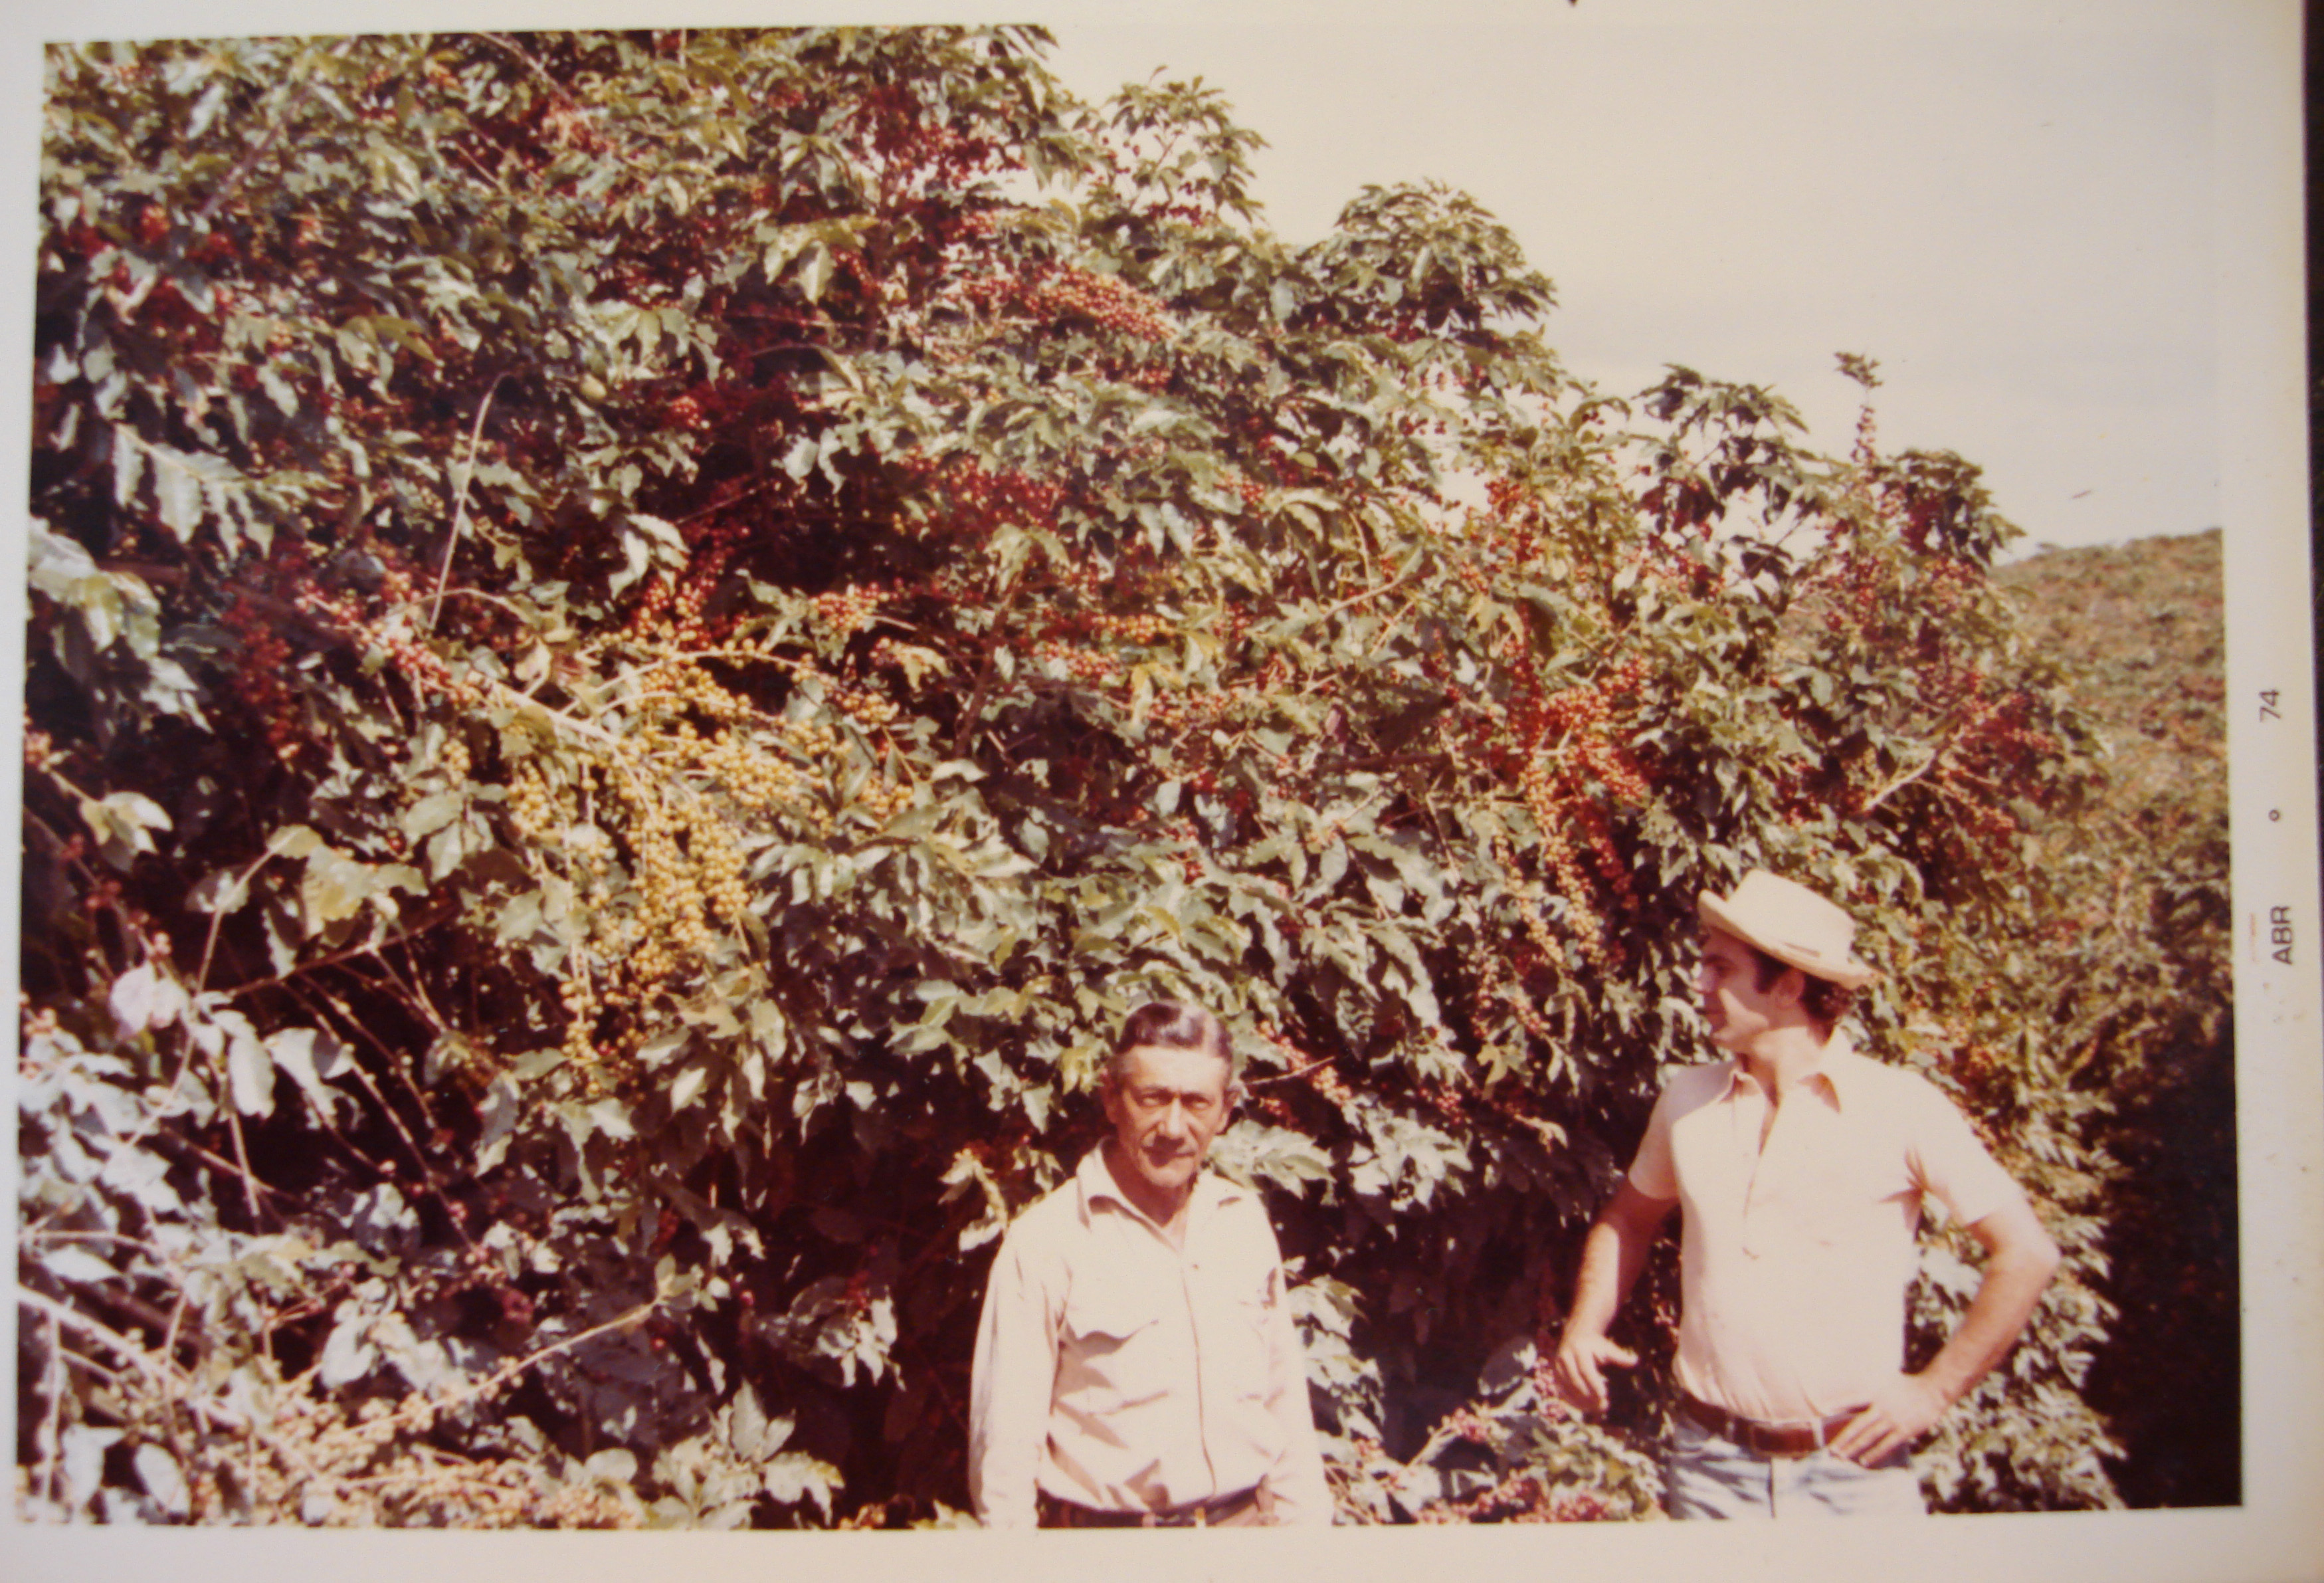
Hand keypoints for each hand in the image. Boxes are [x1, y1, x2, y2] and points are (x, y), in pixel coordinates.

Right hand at [1550, 1330, 1636, 1415]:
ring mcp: (1557, 1367)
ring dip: (1582, 1401)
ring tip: (1597, 1409)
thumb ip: (1619, 1356)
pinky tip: (1585, 1408)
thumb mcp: (1607, 1347)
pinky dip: (1572, 1401)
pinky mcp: (1555, 1375)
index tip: (1604, 1395)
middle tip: (1604, 1406)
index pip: (1585, 1369)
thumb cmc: (1595, 1344)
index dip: (1594, 1383)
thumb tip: (1634, 1361)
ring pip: (1568, 1388)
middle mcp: (1565, 1358)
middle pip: (1576, 1381)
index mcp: (1578, 1349)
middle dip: (1589, 1396)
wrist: (1575, 1335)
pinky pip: (1562, 1391)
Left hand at [1826, 1373, 1948, 1466]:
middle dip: (1843, 1438)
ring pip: (1869, 1437)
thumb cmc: (1907, 1385)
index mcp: (1876, 1392)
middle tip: (1831, 1450)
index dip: (1839, 1403)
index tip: (1824, 1408)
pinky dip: (1874, 1454)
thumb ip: (1870, 1388)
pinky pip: (1886, 1445)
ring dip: (1854, 1448)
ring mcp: (1892, 1420)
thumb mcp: (1886, 1380)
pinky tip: (1864, 1460)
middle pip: (1858, 1425)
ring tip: (1842, 1456)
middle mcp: (1881, 1407)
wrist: (1932, 1392)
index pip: (1853, 1398)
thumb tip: (1853, 1390)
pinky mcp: (1903, 1431)